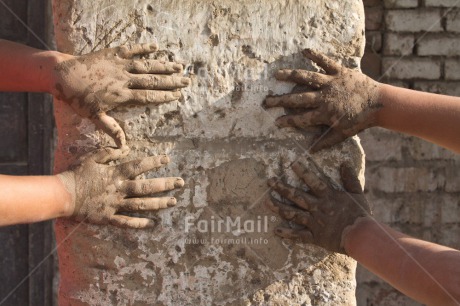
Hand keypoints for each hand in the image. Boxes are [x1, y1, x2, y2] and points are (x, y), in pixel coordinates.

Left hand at [52, 42, 189, 148]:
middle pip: (153, 80)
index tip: (178, 96)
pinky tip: (156, 47)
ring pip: (147, 65)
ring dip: (164, 65)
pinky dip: (144, 48)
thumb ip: (111, 129)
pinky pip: (132, 49)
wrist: (62, 75)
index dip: (164, 96)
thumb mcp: (94, 117)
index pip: (148, 96)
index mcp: (121, 95)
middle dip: (171, 81)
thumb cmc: (77, 98)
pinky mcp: (113, 53)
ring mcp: (119, 65)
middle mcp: (124, 79)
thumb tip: (124, 147)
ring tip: (179, 66)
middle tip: (187, 81)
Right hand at [57, 148, 184, 228]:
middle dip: (165, 184)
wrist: (63, 195)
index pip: (138, 166)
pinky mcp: (109, 217)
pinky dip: (139, 223)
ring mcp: (115, 205)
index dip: (153, 162)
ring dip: (158, 203)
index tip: (167, 159)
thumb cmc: (77, 174)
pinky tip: (152, 223)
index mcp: (115, 174)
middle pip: (145, 187)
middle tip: (180, 183)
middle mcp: (118, 189)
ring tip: (173, 201)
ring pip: (140, 205)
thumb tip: (126, 148)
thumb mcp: (92, 158)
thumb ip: (110, 153)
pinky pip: (126, 222)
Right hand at [264, 49, 381, 152]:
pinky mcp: (340, 72)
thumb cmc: (360, 120)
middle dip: (281, 100)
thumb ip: (326, 141)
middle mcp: (325, 97)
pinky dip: (316, 56)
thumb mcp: (343, 134)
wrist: (379, 104)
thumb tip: (310, 151)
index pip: (302, 118)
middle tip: (267, 101)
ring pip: (307, 78)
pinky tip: (304, 50)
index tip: (276, 122)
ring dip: (290, 76)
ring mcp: (331, 83)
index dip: (288, 121)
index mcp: (325, 113)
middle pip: (298, 99)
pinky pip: (326, 62)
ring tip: (276, 75)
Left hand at [265, 161, 370, 253]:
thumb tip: (345, 163)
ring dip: (278, 208)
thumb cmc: (360, 215)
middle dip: (282, 188)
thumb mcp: (357, 194)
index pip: (313, 181)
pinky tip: (276, 231)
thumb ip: (350, 178)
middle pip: (296, 196)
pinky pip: (298, 235)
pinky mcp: (314, 236)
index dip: (303, 172)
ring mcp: (314, 222)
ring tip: (266, 202)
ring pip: (293, 214)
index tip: (292, 164)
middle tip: (269, 181)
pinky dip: (287, 234)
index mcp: (328, 196)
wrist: (362, 237)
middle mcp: (318, 208)